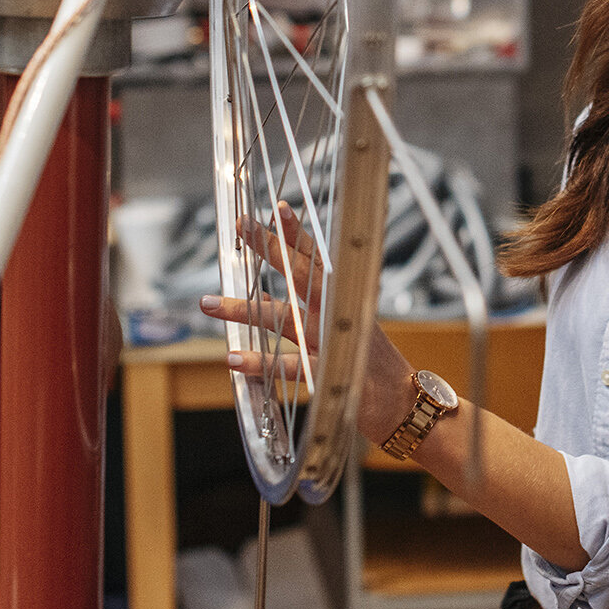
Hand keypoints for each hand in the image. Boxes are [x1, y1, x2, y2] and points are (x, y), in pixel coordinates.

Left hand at [200, 204, 417, 443]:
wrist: (401, 401)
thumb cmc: (369, 360)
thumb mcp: (345, 325)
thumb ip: (307, 309)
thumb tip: (264, 294)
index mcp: (340, 299)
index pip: (317, 259)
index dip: (298, 232)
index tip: (280, 206)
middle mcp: (335, 313)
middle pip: (300, 274)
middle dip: (271, 247)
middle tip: (245, 225)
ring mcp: (331, 342)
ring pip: (281, 319)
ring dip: (242, 310)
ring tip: (207, 303)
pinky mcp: (328, 374)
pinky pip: (288, 366)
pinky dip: (260, 363)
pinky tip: (233, 359)